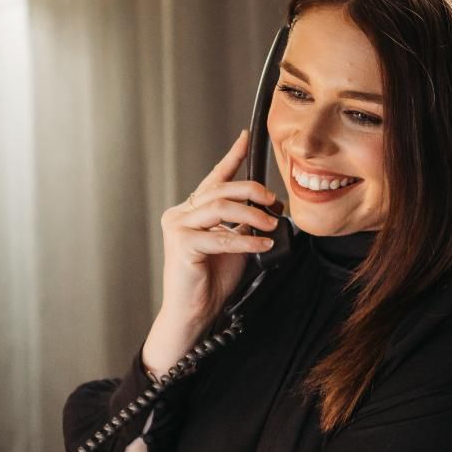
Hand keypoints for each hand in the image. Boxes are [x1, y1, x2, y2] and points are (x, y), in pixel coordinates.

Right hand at [151, 129, 278, 358]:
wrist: (194, 313)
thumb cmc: (211, 281)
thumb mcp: (234, 244)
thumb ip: (243, 224)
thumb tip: (267, 208)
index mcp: (191, 211)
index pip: (214, 178)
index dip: (231, 157)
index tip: (246, 138)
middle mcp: (180, 214)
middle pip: (220, 189)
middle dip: (252, 191)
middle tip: (274, 201)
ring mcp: (177, 227)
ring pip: (220, 207)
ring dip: (252, 215)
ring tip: (271, 224)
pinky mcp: (181, 245)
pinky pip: (220, 236)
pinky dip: (245, 241)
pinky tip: (261, 245)